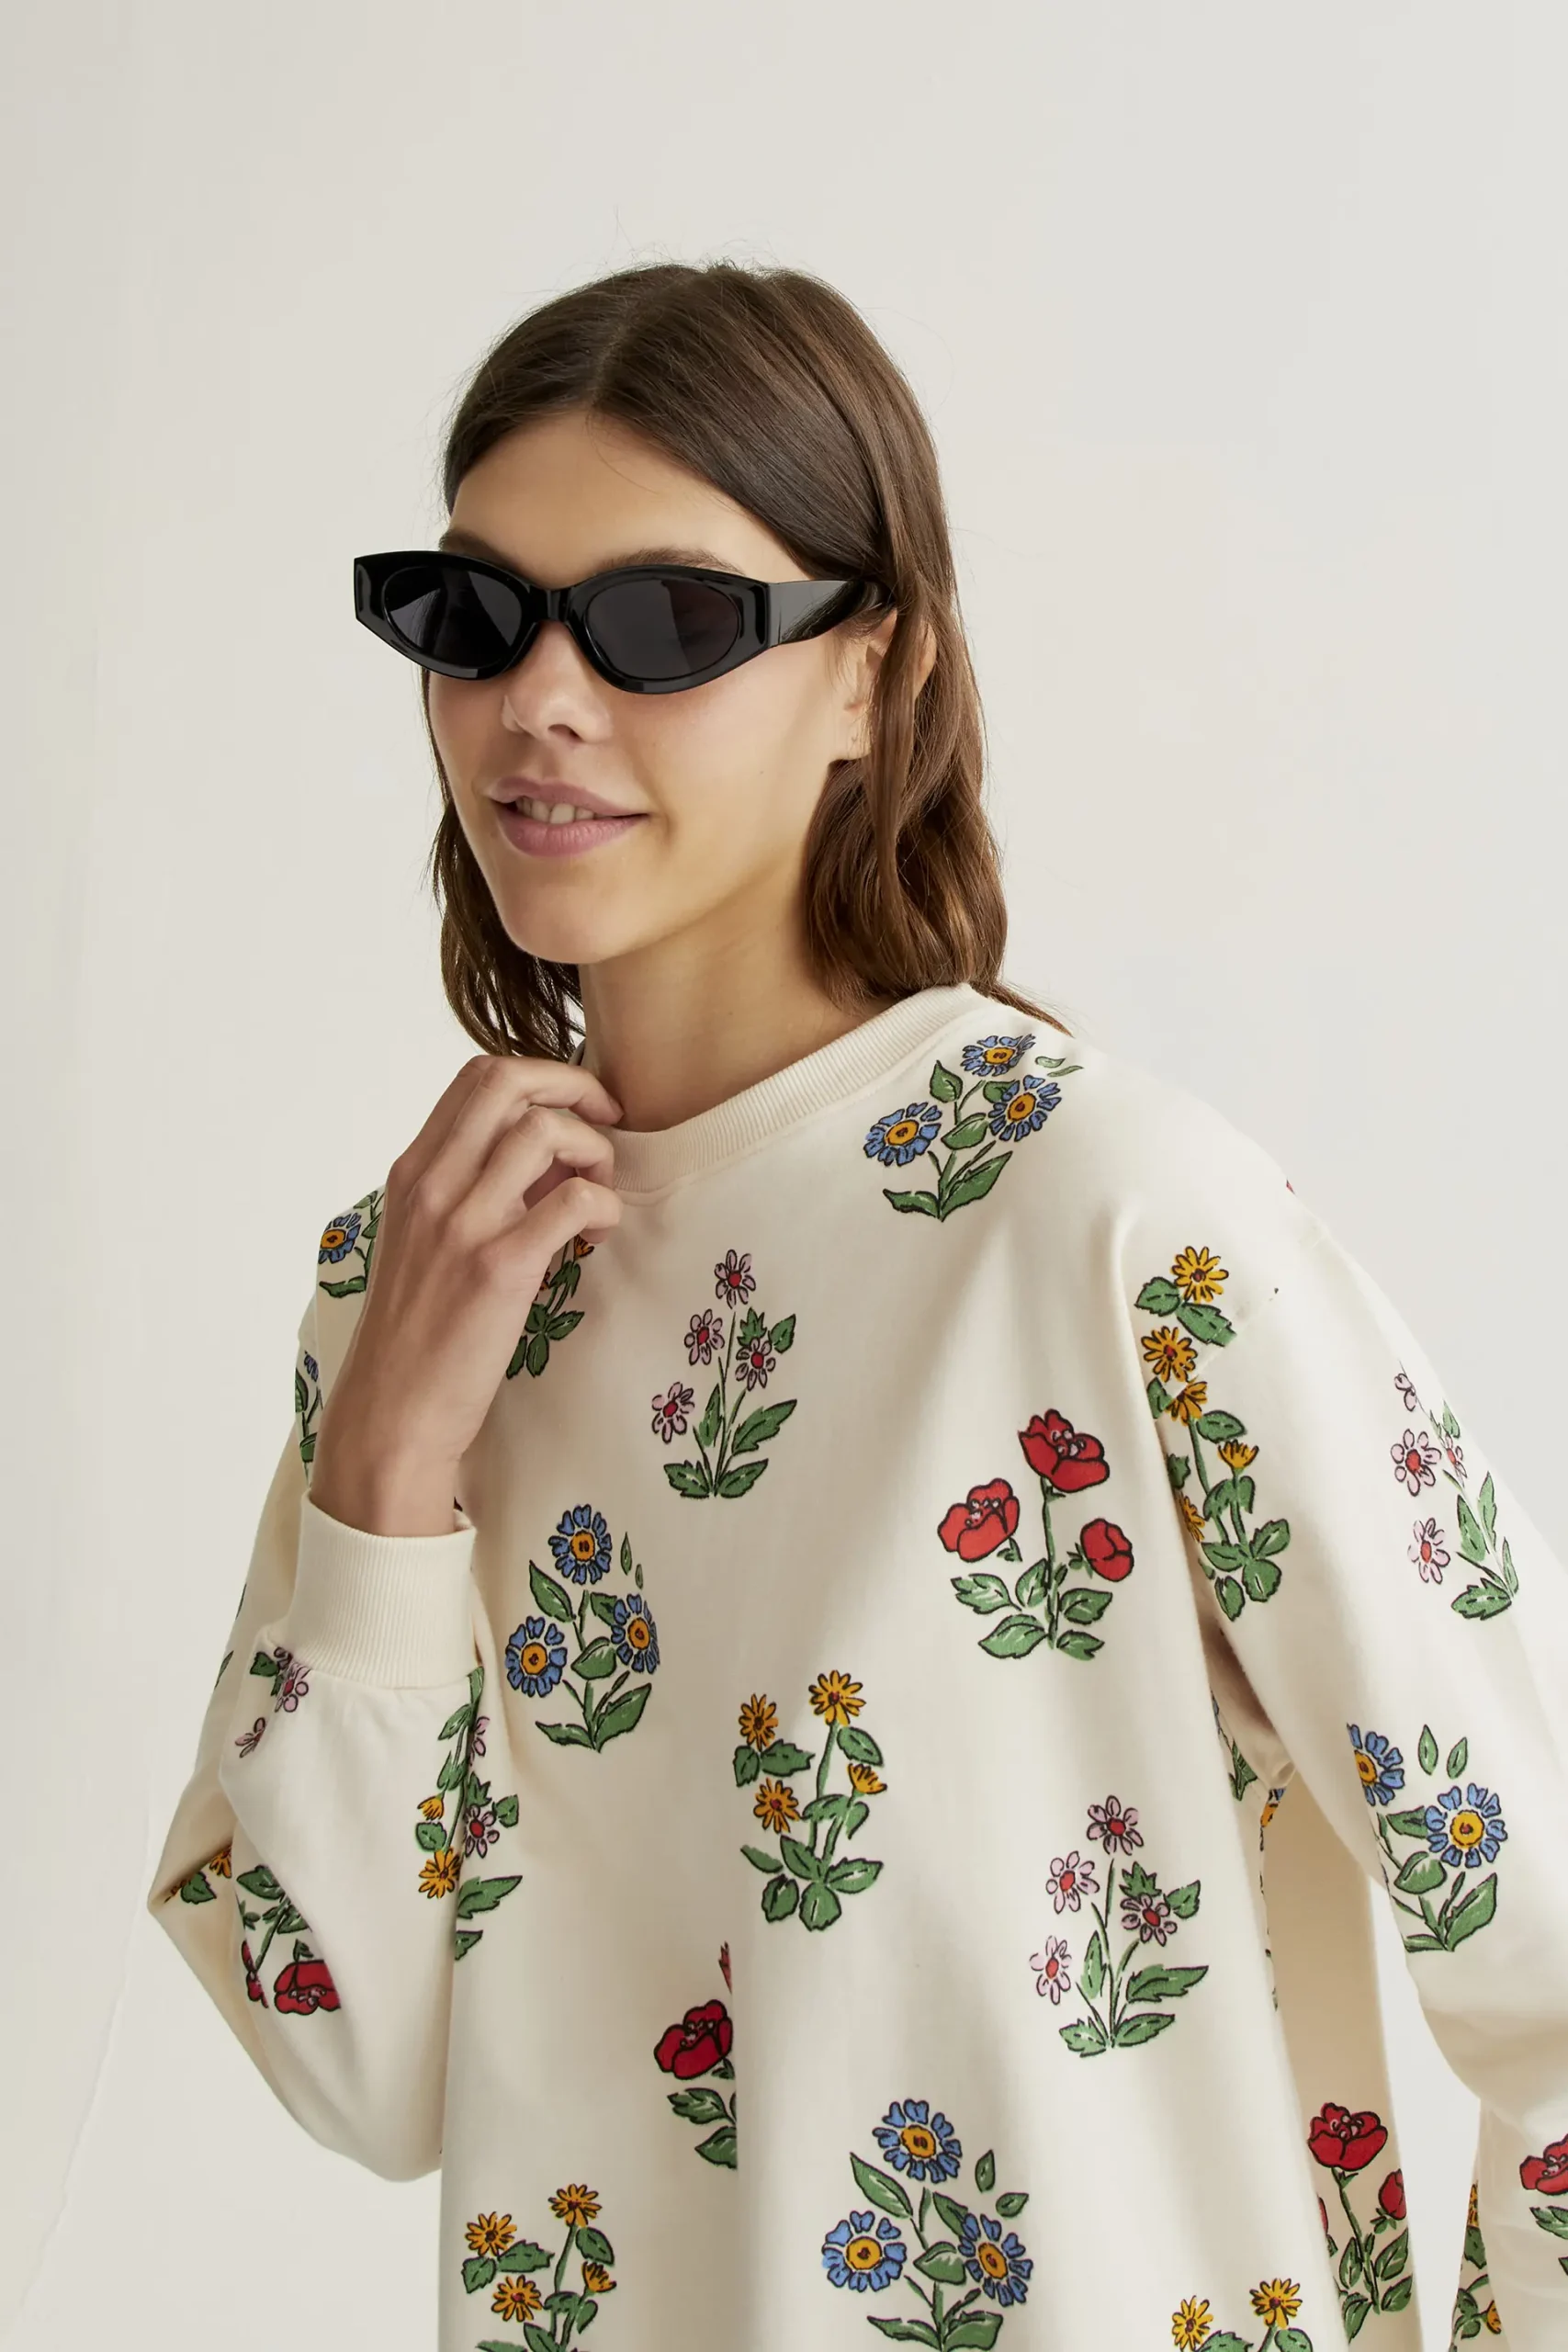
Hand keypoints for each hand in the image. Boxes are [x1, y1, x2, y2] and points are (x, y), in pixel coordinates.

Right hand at [309, 1053, 622, 1534]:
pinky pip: (574, 1201)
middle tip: (606, 1127)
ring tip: (597, 1197)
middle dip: (574, 1088)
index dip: (542, 1077)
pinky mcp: (499, 1269)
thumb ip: (471, 1189)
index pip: (477, 1075)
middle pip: (509, 1080)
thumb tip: (546, 1159)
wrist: (392, 1412)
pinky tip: (598, 1237)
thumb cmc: (418, 1332)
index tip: (575, 1110)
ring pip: (546, 1131)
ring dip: (593, 1152)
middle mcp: (432, 1185)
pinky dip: (604, 1207)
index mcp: (412, 1171)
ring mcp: (463, 1224)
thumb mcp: (426, 1240)